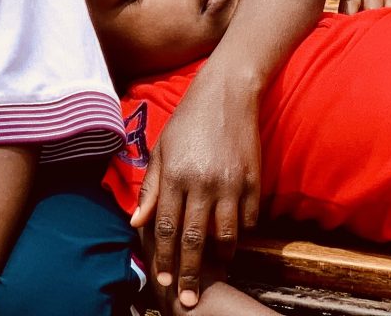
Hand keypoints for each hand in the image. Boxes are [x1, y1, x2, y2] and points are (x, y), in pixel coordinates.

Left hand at [133, 67, 261, 309]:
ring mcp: (230, 184)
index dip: (162, 258)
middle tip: (187, 299)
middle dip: (188, 273)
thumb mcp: (161, 149)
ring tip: (213, 272)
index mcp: (175, 175)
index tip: (161, 281)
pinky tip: (232, 241)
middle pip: (193, 239)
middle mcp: (202, 183)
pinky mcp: (253, 182)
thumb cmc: (188, 122)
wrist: (226, 95)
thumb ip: (150, 188)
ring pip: (225, 236)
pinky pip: (248, 220)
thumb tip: (137, 223)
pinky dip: (241, 234)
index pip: (165, 227)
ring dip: (218, 258)